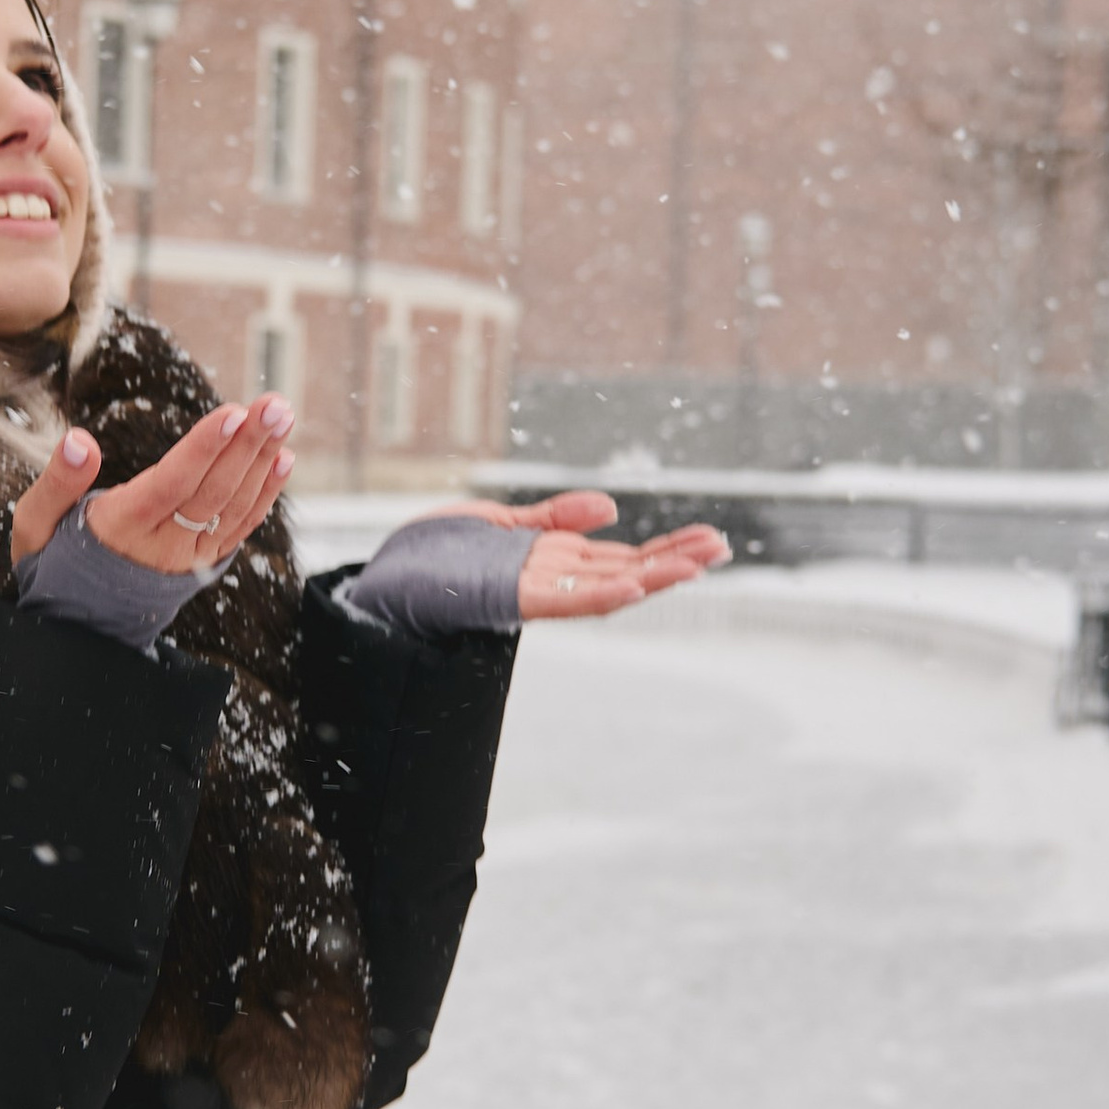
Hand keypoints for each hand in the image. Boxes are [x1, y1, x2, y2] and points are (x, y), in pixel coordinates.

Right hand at [10, 399, 296, 573]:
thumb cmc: (52, 559)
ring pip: (232, 506)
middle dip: (246, 444)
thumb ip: (58, 482)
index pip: (170, 484)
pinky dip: (265, 493)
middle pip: (212, 491)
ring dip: (261, 460)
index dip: (203, 449)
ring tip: (282, 416)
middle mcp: (161, 546)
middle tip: (275, 405)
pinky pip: (240, 527)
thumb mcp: (36, 524)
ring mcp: (187, 557)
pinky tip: (282, 459)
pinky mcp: (202, 562)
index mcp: (120, 529)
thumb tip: (80, 440)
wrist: (77, 625)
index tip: (233, 413)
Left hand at [431, 490, 732, 623]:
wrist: (387, 582)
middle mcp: (550, 579)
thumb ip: (555, 517)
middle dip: (673, 562)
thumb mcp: (504, 521)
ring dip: (651, 579)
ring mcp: (534, 590)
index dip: (666, 550)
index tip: (708, 542)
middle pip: (624, 572)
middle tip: (721, 551)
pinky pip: (562, 600)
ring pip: (604, 587)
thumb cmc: (437, 554)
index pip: (622, 558)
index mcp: (553, 561)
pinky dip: (598, 595)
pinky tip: (632, 587)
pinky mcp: (509, 598)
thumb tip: (609, 508)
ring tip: (695, 568)